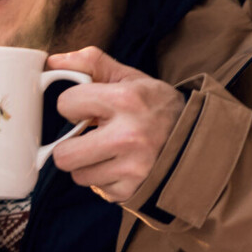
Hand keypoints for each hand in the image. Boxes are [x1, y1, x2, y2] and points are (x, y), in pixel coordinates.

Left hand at [46, 47, 185, 202]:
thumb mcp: (130, 78)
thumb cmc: (157, 106)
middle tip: (88, 137)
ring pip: (78, 175)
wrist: (199, 139)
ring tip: (108, 151)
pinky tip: (121, 165)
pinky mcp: (134, 190)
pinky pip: (98, 189)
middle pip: (63, 155)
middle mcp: (129, 136)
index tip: (88, 109)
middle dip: (70, 146)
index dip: (73, 106)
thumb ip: (91, 63)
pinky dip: (105, 179)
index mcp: (126, 100)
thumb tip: (51, 62)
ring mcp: (134, 168)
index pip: (65, 104)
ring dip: (88, 164)